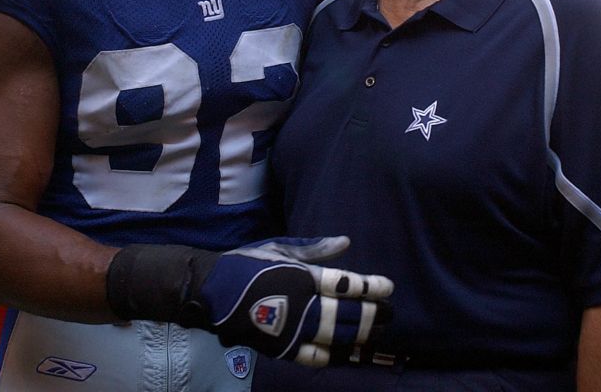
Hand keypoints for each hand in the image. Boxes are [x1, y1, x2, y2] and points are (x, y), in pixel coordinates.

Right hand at [106, 236, 392, 366]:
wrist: (210, 290)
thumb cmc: (246, 264)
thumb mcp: (280, 247)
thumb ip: (314, 249)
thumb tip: (347, 242)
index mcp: (301, 276)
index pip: (345, 284)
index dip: (370, 287)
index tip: (388, 287)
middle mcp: (299, 304)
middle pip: (346, 314)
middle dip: (372, 314)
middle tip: (390, 315)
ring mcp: (290, 329)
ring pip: (334, 336)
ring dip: (359, 336)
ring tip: (376, 334)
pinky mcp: (279, 347)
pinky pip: (313, 357)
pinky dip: (333, 356)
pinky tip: (347, 354)